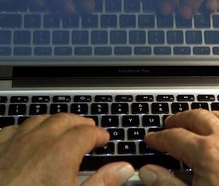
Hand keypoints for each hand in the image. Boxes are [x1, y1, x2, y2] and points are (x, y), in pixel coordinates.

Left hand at [0, 113, 133, 185]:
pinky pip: (15, 128)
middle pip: (66, 119)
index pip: (88, 132)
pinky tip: (28, 136)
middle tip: (88, 128)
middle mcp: (39, 139)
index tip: (104, 138)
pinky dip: (27, 129)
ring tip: (62, 127)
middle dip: (80, 122)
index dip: (99, 134)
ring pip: (40, 119)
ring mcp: (15, 140)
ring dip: (55, 122)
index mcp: (61, 151)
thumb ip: (102, 182)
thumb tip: (124, 169)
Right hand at [139, 110, 218, 185]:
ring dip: (202, 116)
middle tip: (169, 123)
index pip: (173, 137)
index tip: (152, 138)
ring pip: (218, 115)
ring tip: (193, 121)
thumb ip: (169, 184)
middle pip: (195, 117)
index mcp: (207, 152)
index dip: (159, 138)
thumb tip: (148, 172)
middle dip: (178, 119)